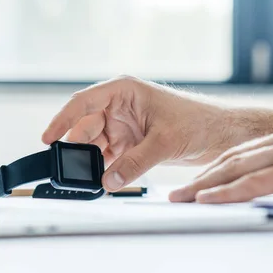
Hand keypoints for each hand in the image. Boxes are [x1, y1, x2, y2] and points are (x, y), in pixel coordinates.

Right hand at [42, 76, 272, 191]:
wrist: (224, 135)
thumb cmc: (199, 122)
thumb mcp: (164, 141)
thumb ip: (134, 162)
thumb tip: (108, 180)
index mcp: (124, 91)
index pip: (83, 103)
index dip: (62, 120)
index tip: (48, 139)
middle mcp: (120, 107)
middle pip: (87, 127)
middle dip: (79, 148)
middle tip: (72, 170)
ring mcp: (125, 126)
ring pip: (96, 145)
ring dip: (92, 162)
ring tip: (87, 179)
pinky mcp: (132, 144)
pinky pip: (111, 157)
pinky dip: (106, 169)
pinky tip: (103, 180)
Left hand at [169, 125, 272, 204]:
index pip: (242, 153)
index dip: (216, 167)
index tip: (197, 179)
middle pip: (230, 159)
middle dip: (201, 176)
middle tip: (178, 191)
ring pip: (233, 170)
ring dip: (203, 185)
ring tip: (180, 198)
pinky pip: (252, 184)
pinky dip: (225, 193)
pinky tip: (205, 200)